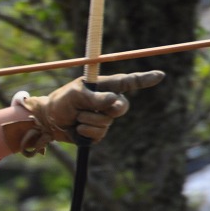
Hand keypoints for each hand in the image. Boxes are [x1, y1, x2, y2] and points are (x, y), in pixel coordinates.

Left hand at [4, 71, 164, 154]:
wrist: (49, 121)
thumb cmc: (61, 102)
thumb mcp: (75, 95)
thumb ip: (94, 97)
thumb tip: (114, 101)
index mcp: (104, 87)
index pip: (128, 82)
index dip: (144, 79)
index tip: (160, 75)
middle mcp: (108, 102)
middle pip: (121, 107)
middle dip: (105, 109)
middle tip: (84, 108)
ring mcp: (104, 119)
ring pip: (105, 123)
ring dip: (86, 120)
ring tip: (75, 116)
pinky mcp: (98, 133)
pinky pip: (98, 135)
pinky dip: (84, 132)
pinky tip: (76, 128)